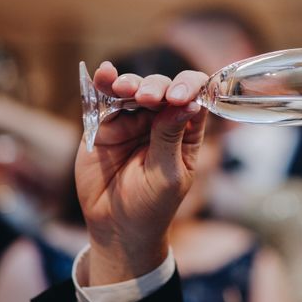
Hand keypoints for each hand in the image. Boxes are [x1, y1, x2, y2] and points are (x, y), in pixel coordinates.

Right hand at [75, 61, 207, 284]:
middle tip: (149, 99)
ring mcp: (133, 120)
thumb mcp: (168, 173)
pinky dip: (105, 83)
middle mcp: (162, 120)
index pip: (196, 97)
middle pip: (165, 88)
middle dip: (158, 88)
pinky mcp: (106, 125)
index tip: (180, 97)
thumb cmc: (153, 205)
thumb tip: (186, 104)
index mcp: (186, 131)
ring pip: (136, 89)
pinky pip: (106, 99)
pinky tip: (105, 72)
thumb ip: (170, 137)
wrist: (117, 228)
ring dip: (132, 84)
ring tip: (125, 89)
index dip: (191, 89)